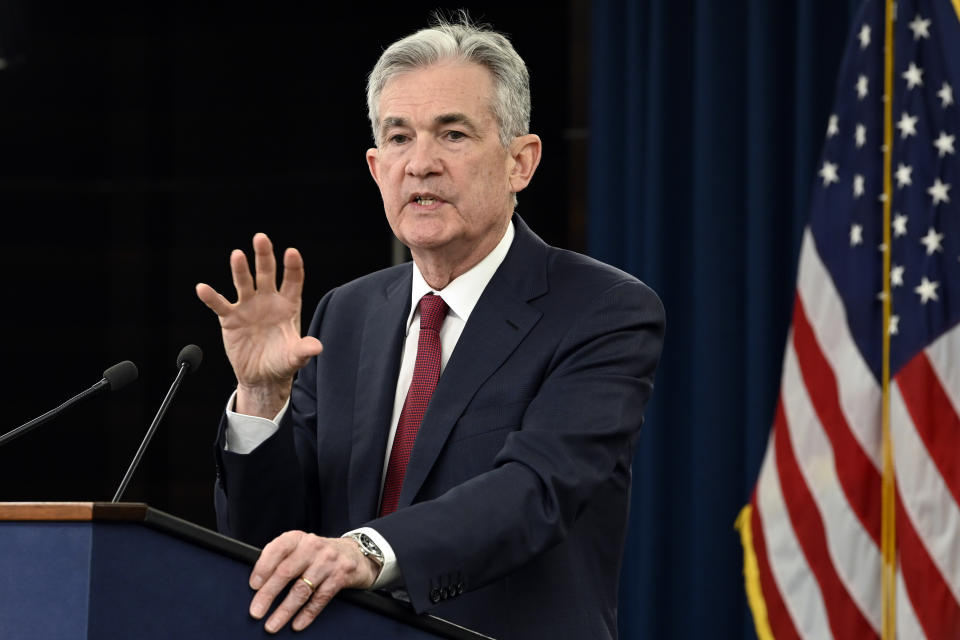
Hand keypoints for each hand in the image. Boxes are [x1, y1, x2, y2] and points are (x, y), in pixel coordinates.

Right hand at [196, 233, 322, 416]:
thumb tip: (317, 347)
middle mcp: (268, 300)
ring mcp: (248, 306)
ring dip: (240, 269)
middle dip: (264, 256)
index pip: (293, 280)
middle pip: (267, 273)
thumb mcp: (295, 357)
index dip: (293, 266)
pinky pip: (219, 305)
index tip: (292, 252)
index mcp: (289, 305)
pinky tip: (203, 288)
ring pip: (244, 283)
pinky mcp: (230, 318)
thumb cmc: (282, 363)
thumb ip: (304, 350)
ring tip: (237, 255)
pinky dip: (211, 297)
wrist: (262, 377)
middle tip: (260, 238)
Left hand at [248, 530, 380, 632]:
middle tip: (256, 612)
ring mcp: (328, 561)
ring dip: (285, 610)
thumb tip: (257, 585)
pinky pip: (320, 598)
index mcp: (298, 538)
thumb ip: (281, 559)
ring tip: (272, 625)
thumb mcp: (300, 548)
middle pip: (286, 572)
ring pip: (302, 589)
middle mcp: (313, 546)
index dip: (263, 567)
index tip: (253, 585)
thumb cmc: (318, 555)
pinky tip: (297, 624)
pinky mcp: (341, 575)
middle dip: (268, 594)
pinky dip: (307, 614)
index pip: (277, 549)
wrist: (355, 554)